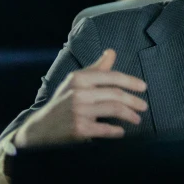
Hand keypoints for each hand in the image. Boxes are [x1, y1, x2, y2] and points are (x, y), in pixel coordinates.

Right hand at [14, 49, 147, 147]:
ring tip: (137, 119)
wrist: (40, 127)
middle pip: (115, 94)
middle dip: (133, 100)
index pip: (112, 77)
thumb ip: (97, 68)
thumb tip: (112, 52)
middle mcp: (79, 92)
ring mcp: (79, 111)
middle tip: (144, 106)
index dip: (130, 81)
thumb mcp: (76, 81)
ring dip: (129, 115)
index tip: (143, 87)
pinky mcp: (79, 129)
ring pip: (113, 109)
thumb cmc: (63, 101)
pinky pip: (105, 128)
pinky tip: (121, 131)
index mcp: (79, 77)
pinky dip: (116, 131)